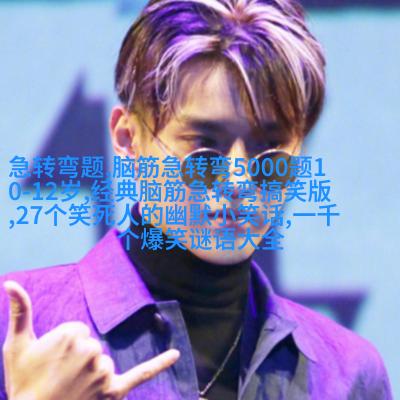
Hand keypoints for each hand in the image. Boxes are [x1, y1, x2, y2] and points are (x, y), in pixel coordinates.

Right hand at [2, 280, 179, 399]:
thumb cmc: (23, 383)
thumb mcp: (16, 345)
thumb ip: (20, 311)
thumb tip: (10, 282)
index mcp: (71, 334)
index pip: (77, 330)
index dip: (63, 346)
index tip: (51, 361)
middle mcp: (91, 351)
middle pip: (91, 345)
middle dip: (77, 359)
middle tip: (59, 378)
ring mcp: (103, 372)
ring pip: (103, 361)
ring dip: (91, 373)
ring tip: (71, 389)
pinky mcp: (114, 391)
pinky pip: (141, 374)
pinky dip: (159, 364)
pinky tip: (176, 355)